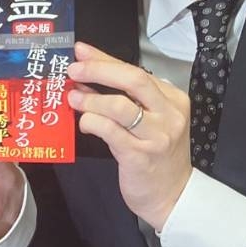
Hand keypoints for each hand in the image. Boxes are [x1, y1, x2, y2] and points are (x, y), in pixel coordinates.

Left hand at [67, 41, 191, 230]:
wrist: (172, 195)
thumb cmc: (156, 156)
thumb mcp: (149, 121)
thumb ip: (123, 97)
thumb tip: (87, 77)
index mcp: (172, 99)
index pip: (136, 70)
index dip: (105, 59)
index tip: (82, 51)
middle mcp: (168, 114)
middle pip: (133, 79)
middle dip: (99, 70)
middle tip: (74, 69)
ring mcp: (156, 136)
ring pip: (120, 105)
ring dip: (91, 99)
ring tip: (73, 97)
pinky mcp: (140, 156)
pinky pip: (110, 131)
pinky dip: (93, 122)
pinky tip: (84, 123)